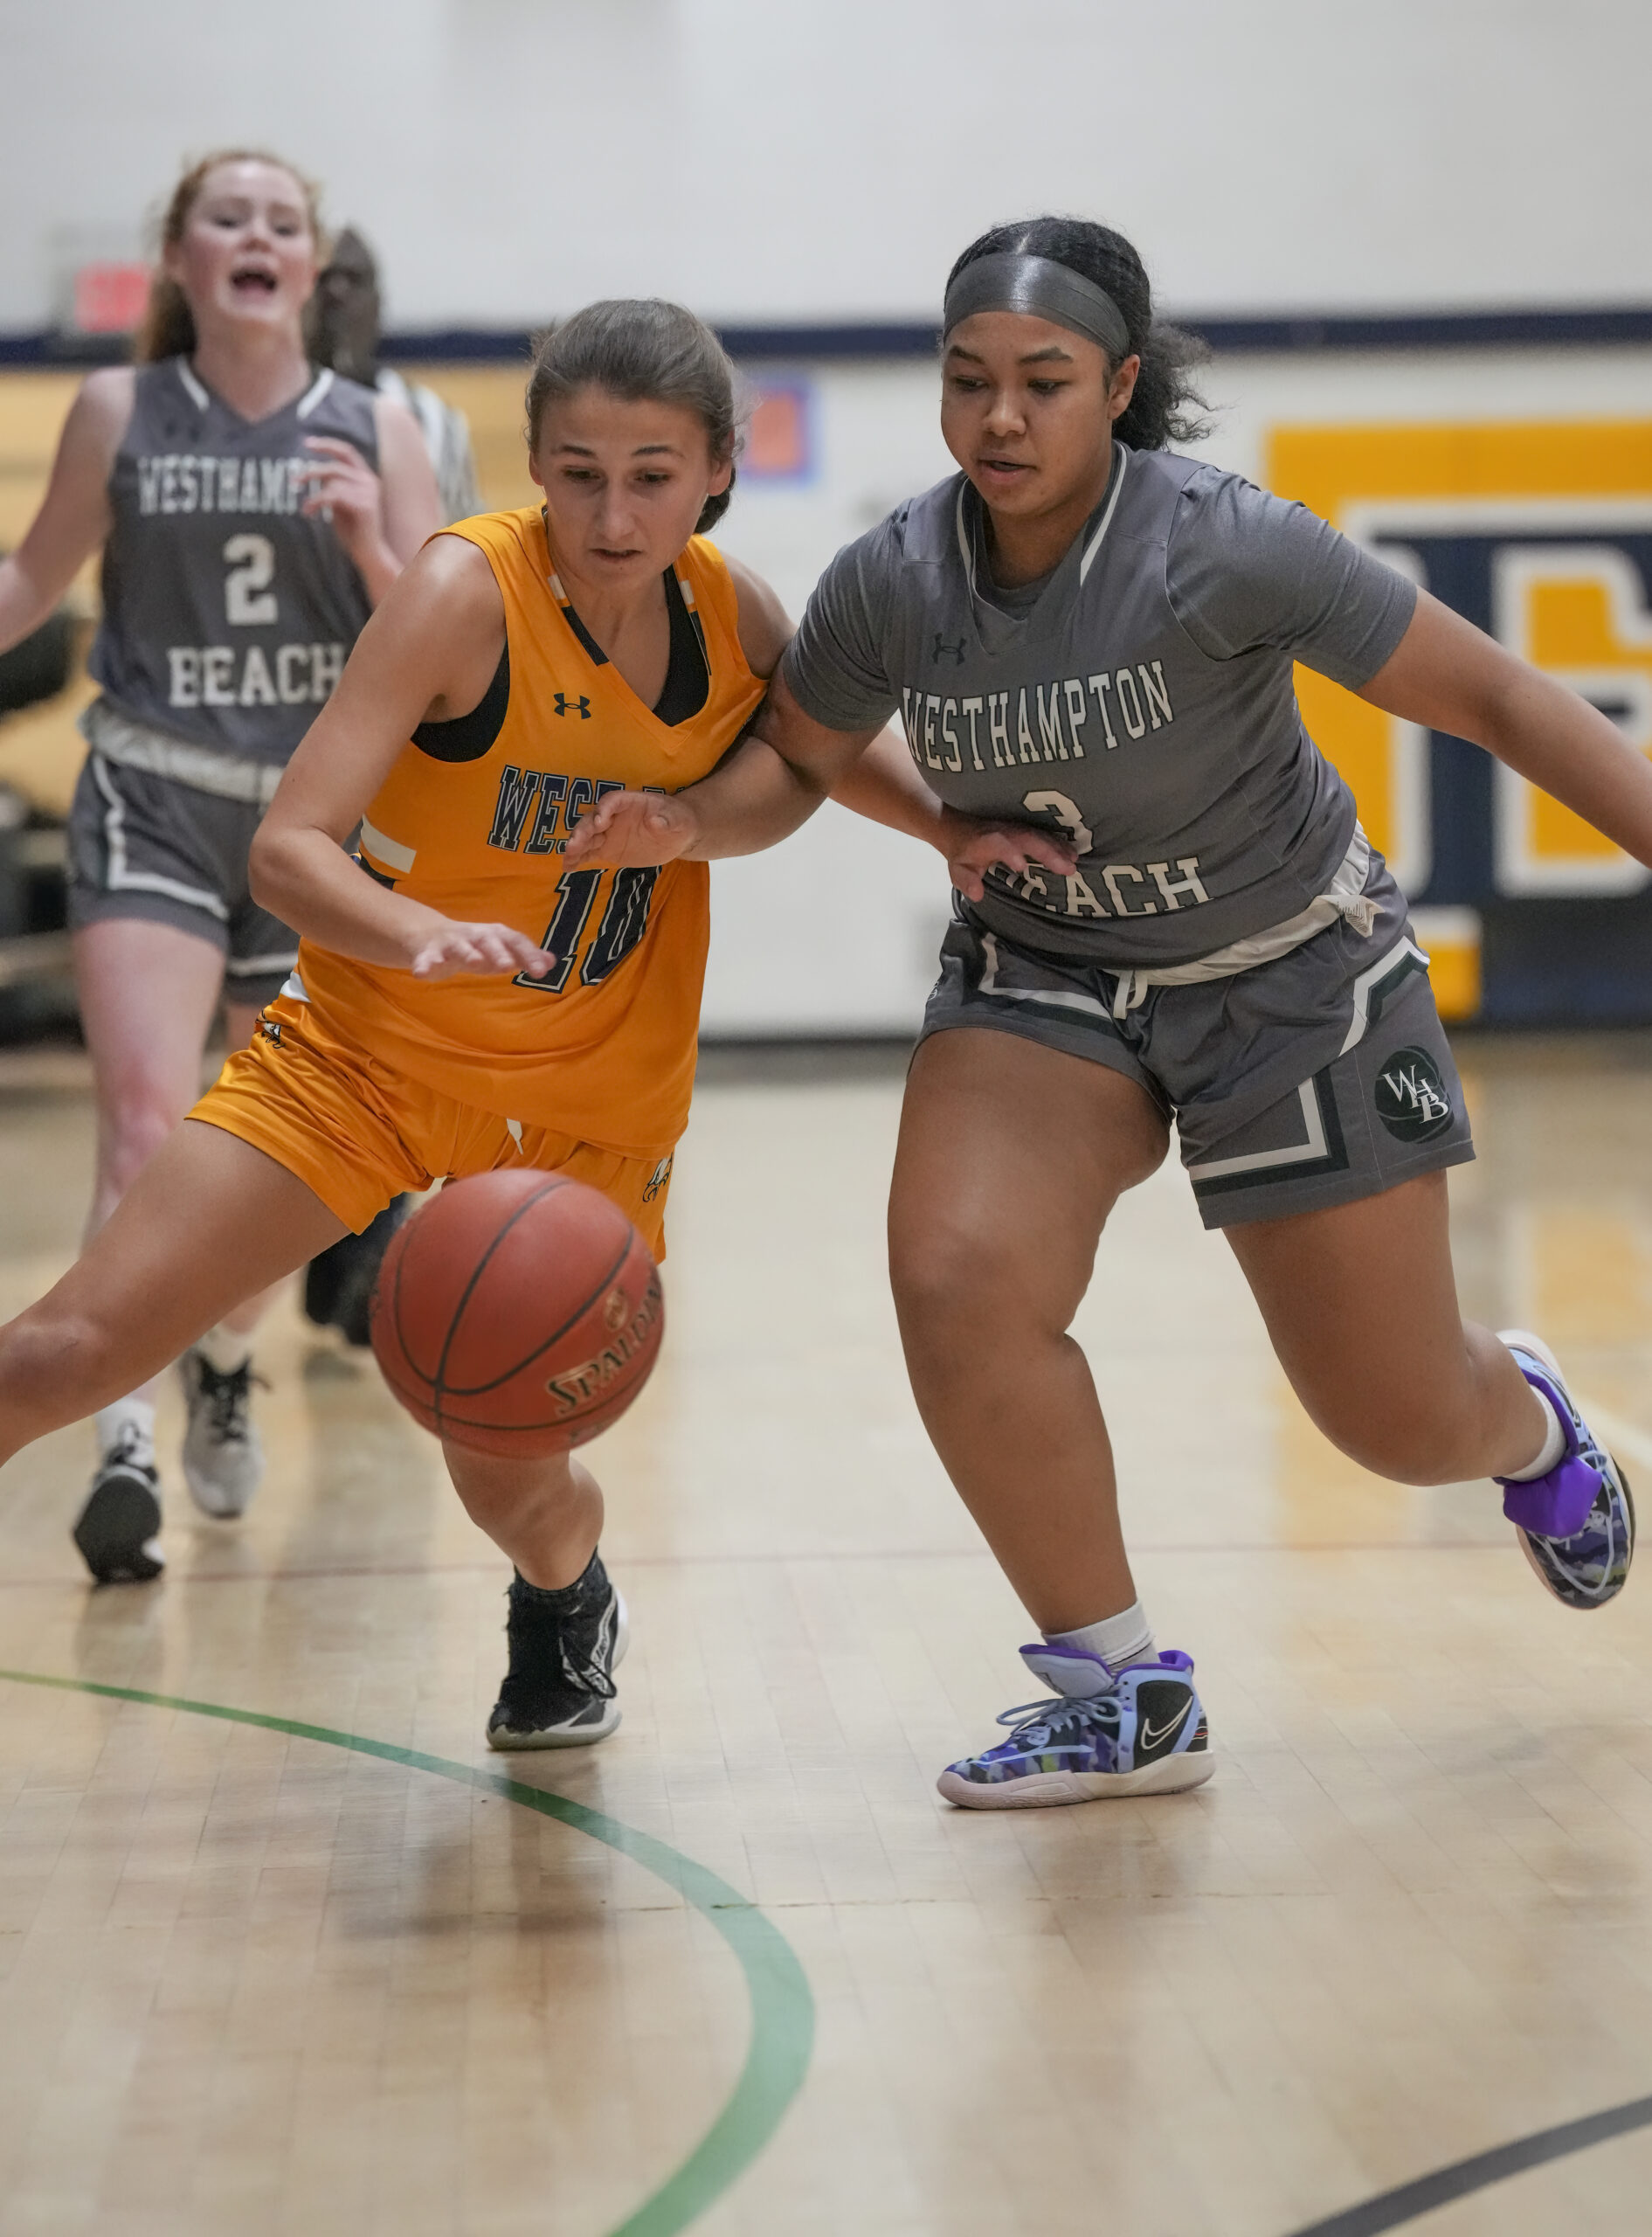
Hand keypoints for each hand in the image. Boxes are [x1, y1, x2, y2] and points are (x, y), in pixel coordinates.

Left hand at [301, 436, 385, 568]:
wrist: (368, 552)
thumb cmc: (353, 530)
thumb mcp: (340, 502)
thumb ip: (333, 486)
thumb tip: (314, 473)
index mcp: (365, 477)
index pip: (346, 452)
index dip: (327, 444)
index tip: (307, 443)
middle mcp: (369, 481)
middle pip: (335, 466)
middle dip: (312, 472)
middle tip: (295, 481)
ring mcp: (368, 493)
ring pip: (333, 483)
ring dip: (314, 494)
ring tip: (306, 508)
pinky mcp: (364, 506)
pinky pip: (334, 496)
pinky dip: (318, 502)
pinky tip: (310, 511)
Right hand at [405, 919, 553, 980]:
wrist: (430, 936)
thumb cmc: (475, 948)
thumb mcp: (501, 951)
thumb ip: (524, 956)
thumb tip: (551, 961)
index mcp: (495, 935)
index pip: (516, 941)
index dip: (529, 954)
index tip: (542, 972)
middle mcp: (475, 935)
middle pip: (489, 939)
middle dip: (498, 951)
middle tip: (508, 966)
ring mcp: (451, 942)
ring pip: (459, 946)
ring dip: (467, 953)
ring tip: (474, 963)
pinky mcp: (429, 952)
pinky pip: (426, 959)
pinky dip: (424, 965)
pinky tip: (422, 974)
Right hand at [562, 787, 699, 867]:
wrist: (676, 835)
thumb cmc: (677, 821)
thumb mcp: (677, 820)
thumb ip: (666, 820)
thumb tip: (655, 822)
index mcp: (630, 802)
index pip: (612, 801)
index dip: (604, 810)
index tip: (600, 822)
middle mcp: (614, 815)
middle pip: (593, 819)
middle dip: (583, 830)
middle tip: (575, 844)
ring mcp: (608, 832)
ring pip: (587, 836)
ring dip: (576, 846)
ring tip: (567, 857)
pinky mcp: (606, 848)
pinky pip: (589, 852)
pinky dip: (577, 859)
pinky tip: (567, 867)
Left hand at [938, 809, 1078, 901]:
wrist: (962, 826)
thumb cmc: (964, 853)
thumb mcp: (959, 869)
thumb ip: (966, 881)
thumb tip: (977, 893)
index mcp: (986, 841)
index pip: (998, 844)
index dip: (1009, 852)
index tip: (1022, 867)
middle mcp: (1004, 831)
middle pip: (1028, 839)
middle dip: (1048, 852)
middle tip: (1068, 868)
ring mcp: (1017, 828)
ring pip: (1039, 835)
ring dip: (1058, 847)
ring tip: (1073, 862)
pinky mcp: (1026, 828)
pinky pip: (1044, 833)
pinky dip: (1059, 843)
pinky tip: (1072, 853)